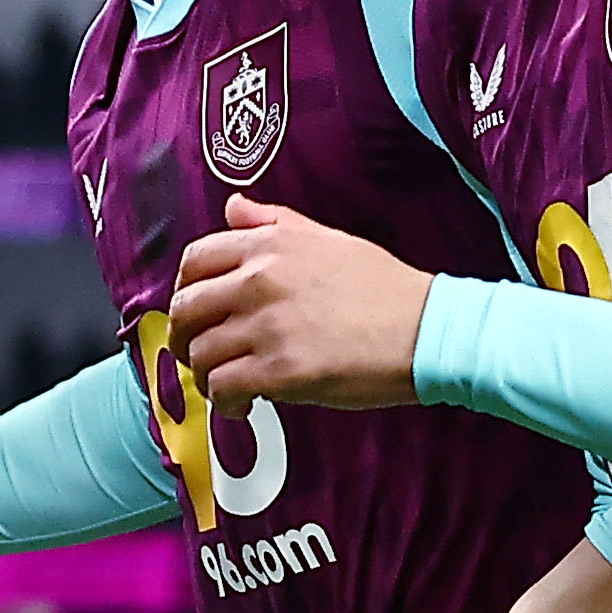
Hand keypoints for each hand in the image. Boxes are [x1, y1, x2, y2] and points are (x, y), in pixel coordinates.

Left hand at [169, 194, 432, 413]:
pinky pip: (223, 388)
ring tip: (230, 384)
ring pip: (201, 354)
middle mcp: (260, 280)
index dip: (185, 289)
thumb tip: (233, 207)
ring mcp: (268, 326)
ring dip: (208, 375)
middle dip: (185, 337)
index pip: (195, 260)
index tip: (196, 311)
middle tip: (201, 354)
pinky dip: (225, 402)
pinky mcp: (280, 370)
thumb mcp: (328, 238)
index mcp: (270, 244)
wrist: (426, 330)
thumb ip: (274, 223)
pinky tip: (244, 405)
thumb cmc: (385, 289)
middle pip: (186, 309)